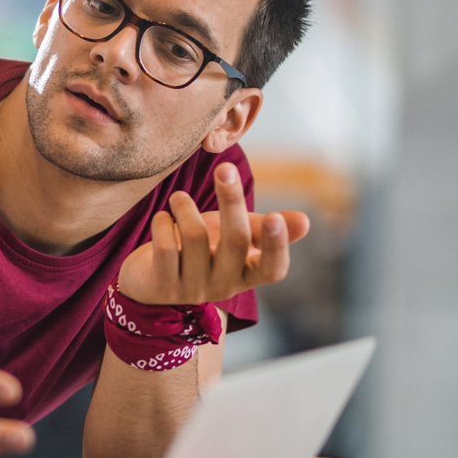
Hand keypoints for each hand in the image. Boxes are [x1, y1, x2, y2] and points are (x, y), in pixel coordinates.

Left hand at [116, 161, 308, 306]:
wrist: (152, 279)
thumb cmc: (201, 249)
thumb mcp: (233, 236)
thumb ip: (263, 227)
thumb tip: (305, 222)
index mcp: (248, 274)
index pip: (272, 269)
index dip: (277, 246)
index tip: (275, 216)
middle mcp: (224, 286)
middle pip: (236, 242)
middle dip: (232, 201)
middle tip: (225, 168)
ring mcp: (192, 289)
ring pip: (195, 238)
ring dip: (186, 208)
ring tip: (178, 198)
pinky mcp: (162, 286)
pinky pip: (165, 247)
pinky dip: (163, 223)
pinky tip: (162, 217)